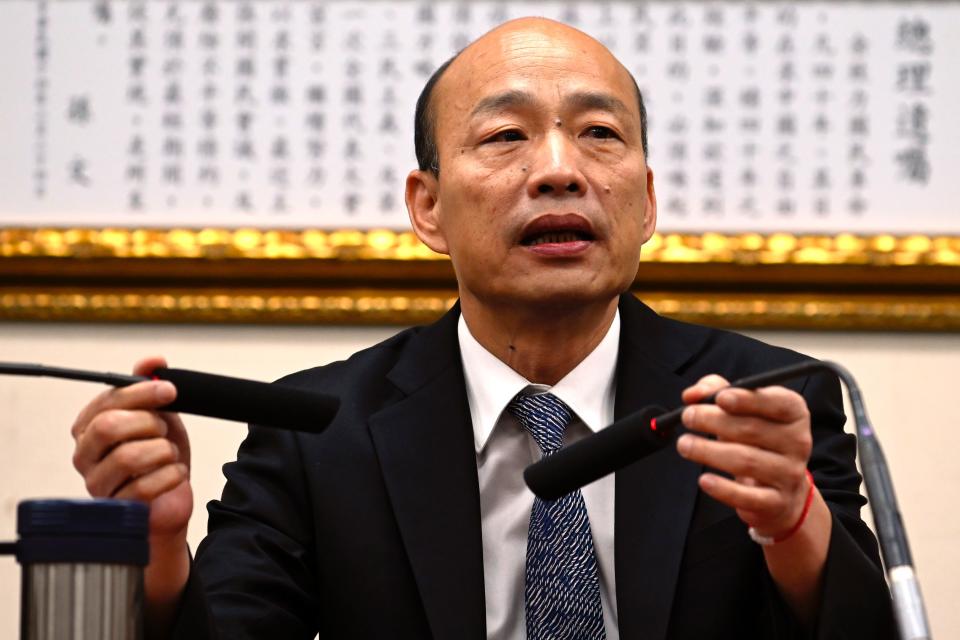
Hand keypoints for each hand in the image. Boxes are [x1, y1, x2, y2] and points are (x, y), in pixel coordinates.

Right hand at [71, 356, 192, 540]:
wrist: (172, 498)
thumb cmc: (159, 457)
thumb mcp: (160, 416)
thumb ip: (152, 387)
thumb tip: (153, 361)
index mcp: (90, 427)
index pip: (107, 401)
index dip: (141, 392)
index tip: (170, 391)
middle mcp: (85, 455)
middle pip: (108, 426)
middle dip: (149, 423)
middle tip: (165, 430)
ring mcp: (97, 484)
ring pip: (128, 456)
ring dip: (163, 451)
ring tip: (169, 454)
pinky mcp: (116, 509)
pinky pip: (145, 486)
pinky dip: (171, 475)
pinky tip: (175, 474)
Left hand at [676, 374, 813, 538]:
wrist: (780, 488)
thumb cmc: (756, 438)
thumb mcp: (742, 408)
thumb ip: (716, 390)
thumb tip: (692, 394)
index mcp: (794, 413)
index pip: (777, 403)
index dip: (748, 399)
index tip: (720, 397)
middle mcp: (798, 442)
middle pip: (753, 430)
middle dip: (714, 421)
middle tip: (688, 417)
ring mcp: (789, 474)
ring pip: (746, 461)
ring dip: (709, 452)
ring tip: (684, 444)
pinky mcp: (776, 502)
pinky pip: (747, 496)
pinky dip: (723, 489)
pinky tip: (704, 480)